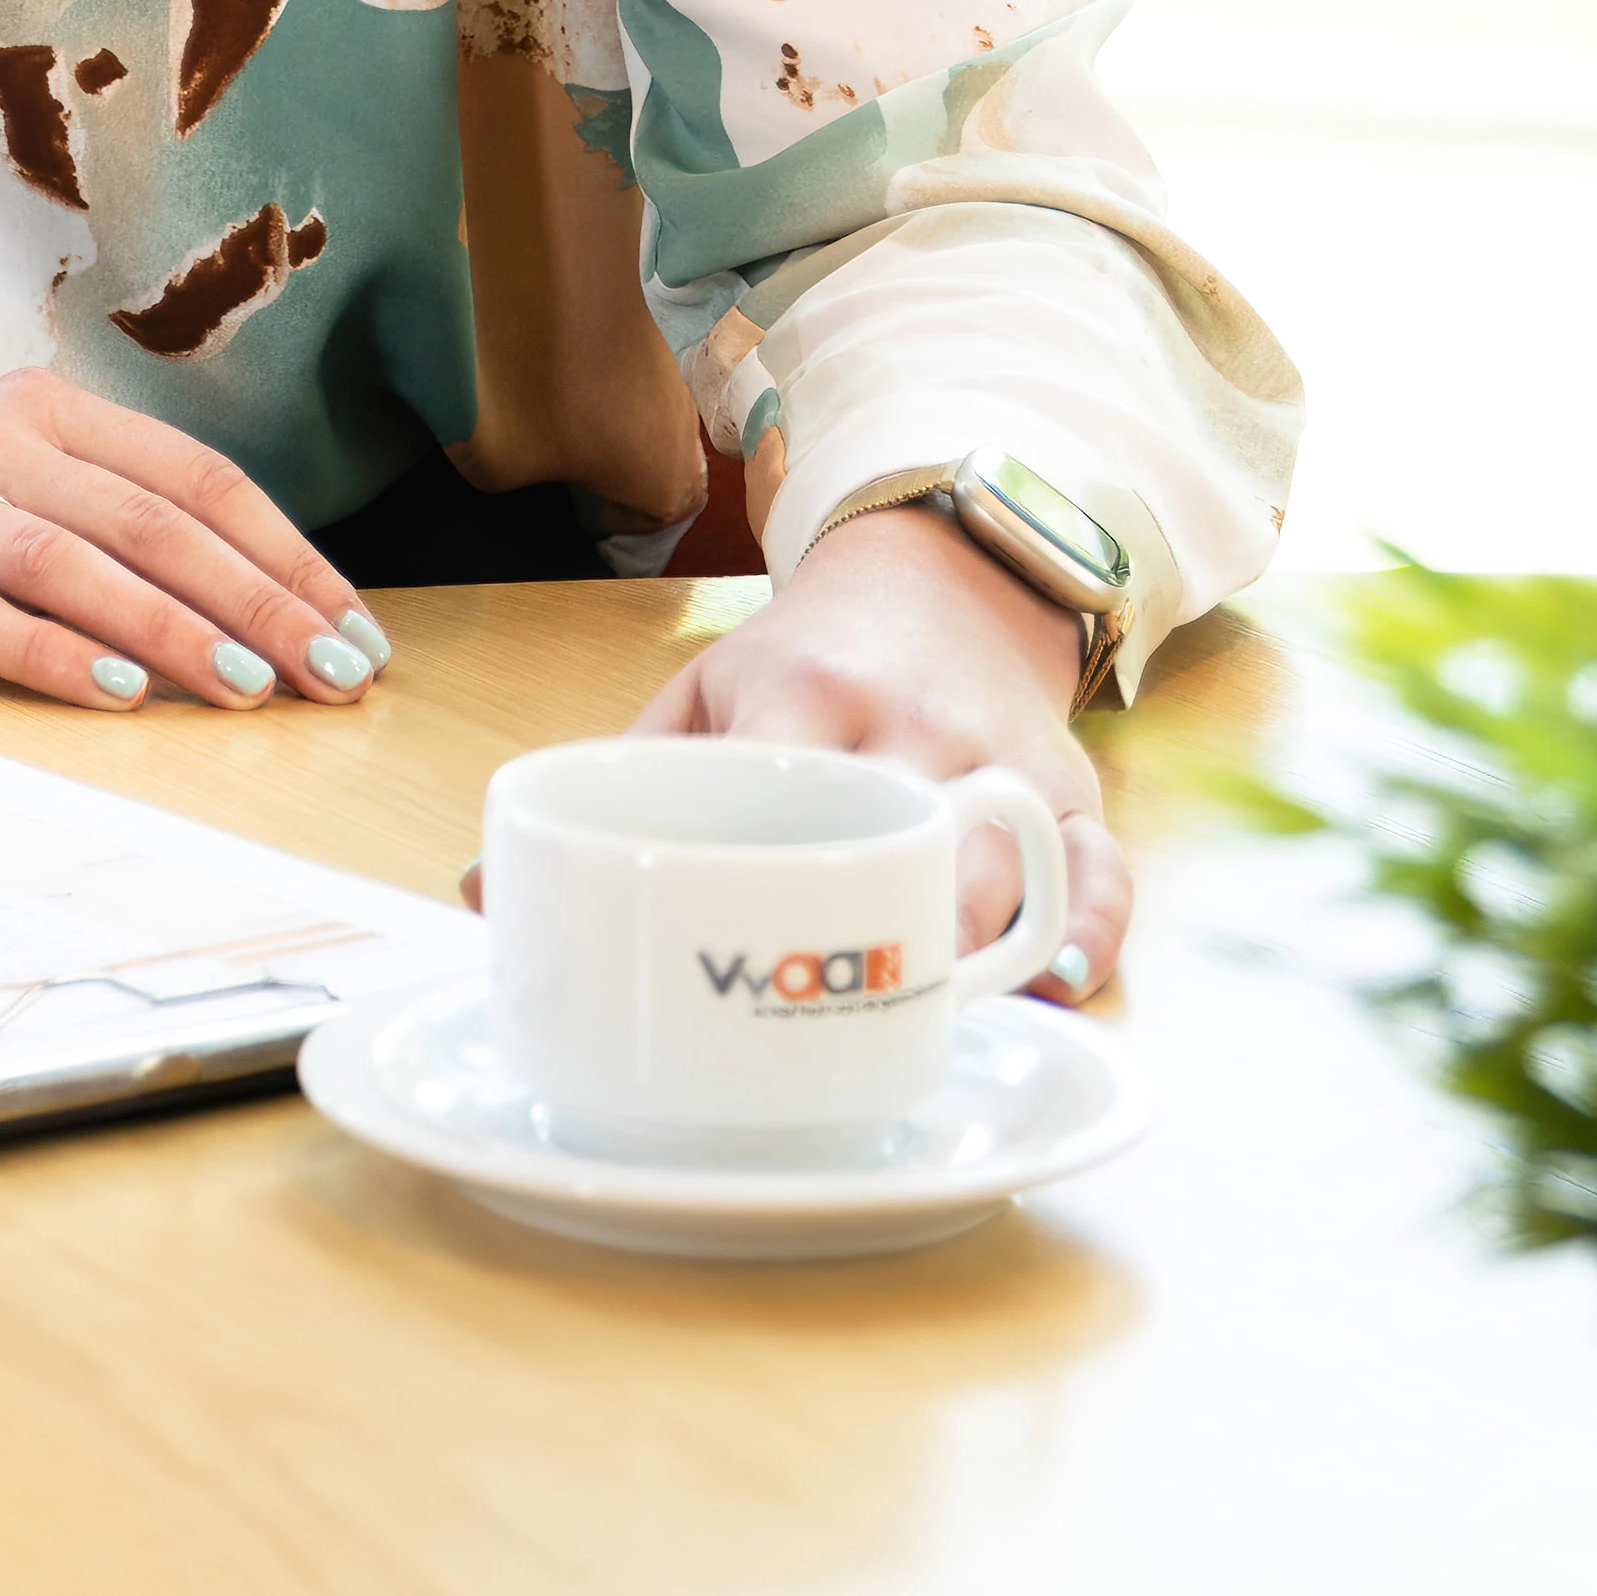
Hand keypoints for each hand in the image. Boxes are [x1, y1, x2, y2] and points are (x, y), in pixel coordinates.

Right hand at [0, 375, 387, 713]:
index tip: (355, 631)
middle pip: (151, 521)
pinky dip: (47, 651)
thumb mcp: (8, 482)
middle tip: (331, 674)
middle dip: (257, 603)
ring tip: (247, 688)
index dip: (285, 556)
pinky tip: (112, 692)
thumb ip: (108, 521)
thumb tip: (255, 611)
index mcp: (46, 408)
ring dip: (170, 629)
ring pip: (71, 562)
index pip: (196, 479)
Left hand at [623, 500, 1127, 999]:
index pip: (780, 780)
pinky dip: (1090, 929)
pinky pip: (1099, 869)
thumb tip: (498, 892)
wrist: (939, 578)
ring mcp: (999, 761)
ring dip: (972, 947)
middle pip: (905, 835)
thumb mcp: (705, 687)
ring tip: (928, 1017)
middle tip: (832, 1010)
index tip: (722, 950)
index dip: (755, 867)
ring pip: (1003, 866)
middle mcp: (913, 727)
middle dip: (878, 923)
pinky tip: (1062, 983)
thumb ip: (620, 783)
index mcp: (806, 695)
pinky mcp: (1066, 791)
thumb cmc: (805, 658)